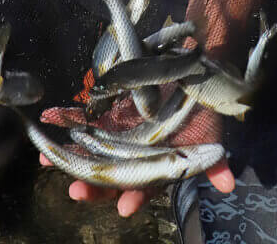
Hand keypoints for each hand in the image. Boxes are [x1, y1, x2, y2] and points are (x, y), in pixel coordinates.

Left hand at [39, 96, 234, 217]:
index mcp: (157, 163)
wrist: (191, 69)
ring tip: (48, 164)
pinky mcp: (109, 113)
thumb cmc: (201, 107)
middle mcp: (135, 153)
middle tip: (76, 192)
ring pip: (92, 153)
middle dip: (93, 185)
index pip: (145, 187)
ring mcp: (119, 134)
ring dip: (71, 159)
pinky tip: (48, 123)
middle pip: (112, 175)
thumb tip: (228, 185)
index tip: (124, 208)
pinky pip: (84, 120)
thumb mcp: (210, 133)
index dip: (135, 197)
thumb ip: (215, 162)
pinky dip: (66, 120)